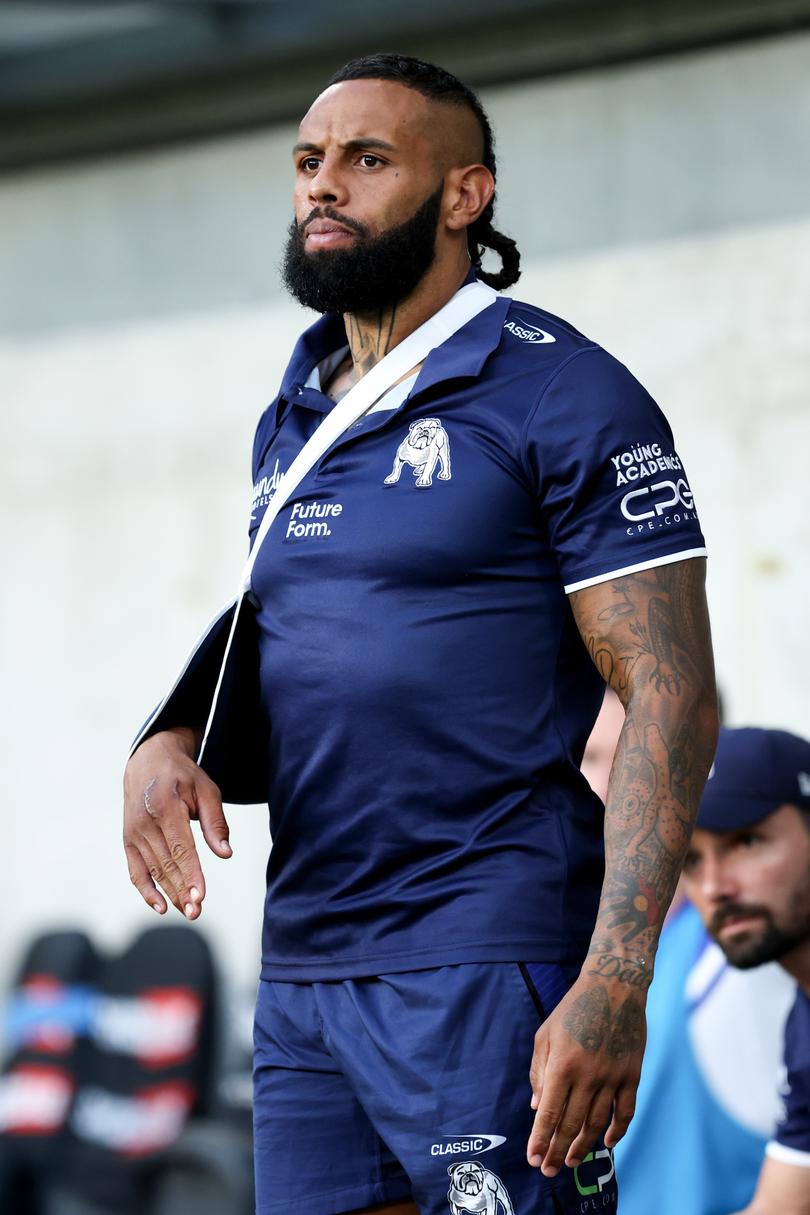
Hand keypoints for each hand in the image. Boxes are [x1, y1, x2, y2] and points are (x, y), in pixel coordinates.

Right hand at [123, 728, 230, 918]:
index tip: (200, 896)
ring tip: (188, 911)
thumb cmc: (182, 776)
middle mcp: (146, 822)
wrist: (148, 761)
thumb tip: (225, 854)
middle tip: (197, 911)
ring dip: (170, 894)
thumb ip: (216, 822)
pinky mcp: (128, 840)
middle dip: (182, 890)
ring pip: (153, 870)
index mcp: (166, 807)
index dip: (190, 874)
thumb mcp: (206, 789)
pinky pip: (135, 870)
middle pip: (166, 864)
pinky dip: (146, 890)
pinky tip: (161, 906)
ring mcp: (134, 832)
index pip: (181, 848)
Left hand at [526, 973, 644, 1176]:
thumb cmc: (572, 1009)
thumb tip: (538, 1107)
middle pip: (572, 1124)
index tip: (533, 1159)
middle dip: (557, 1150)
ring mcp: (612, 1077)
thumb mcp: (546, 1035)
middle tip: (549, 1169)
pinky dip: (617, 1131)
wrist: (614, 987)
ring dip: (583, 1146)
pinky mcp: (632, 1075)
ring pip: (597, 1123)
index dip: (540, 1139)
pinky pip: (625, 1111)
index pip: (550, 1112)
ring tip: (571, 1162)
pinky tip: (606, 1143)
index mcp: (563, 1064)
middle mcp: (588, 1075)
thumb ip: (539, 1072)